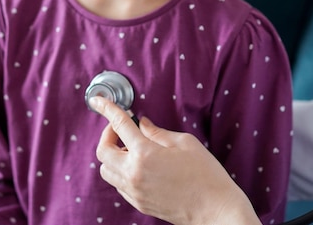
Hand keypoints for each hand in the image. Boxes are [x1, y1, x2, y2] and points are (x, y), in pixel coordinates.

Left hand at [89, 97, 260, 224]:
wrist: (215, 210)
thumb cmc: (205, 174)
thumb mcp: (185, 143)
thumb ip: (158, 132)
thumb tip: (142, 124)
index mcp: (145, 153)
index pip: (118, 124)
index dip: (106, 108)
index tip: (97, 100)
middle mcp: (133, 173)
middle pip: (102, 150)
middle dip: (107, 135)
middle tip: (122, 129)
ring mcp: (134, 191)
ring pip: (106, 170)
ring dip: (113, 155)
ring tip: (132, 149)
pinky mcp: (138, 203)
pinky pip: (118, 184)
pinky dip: (120, 171)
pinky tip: (139, 166)